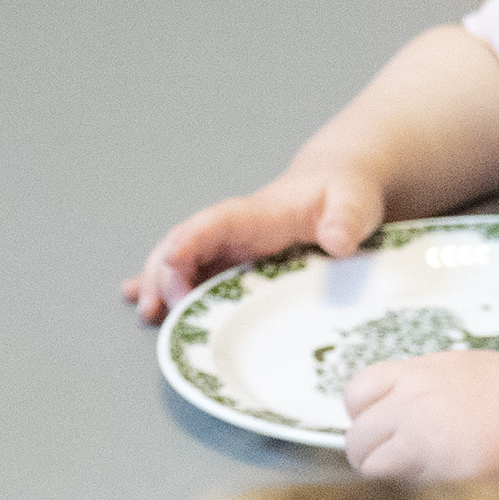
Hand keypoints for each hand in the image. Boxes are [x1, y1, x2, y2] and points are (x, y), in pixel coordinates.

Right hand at [127, 163, 377, 321]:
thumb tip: (338, 240)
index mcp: (256, 214)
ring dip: (158, 285)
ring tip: (146, 312)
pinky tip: (146, 308)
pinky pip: (193, 275)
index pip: (214, 224)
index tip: (172, 262)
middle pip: (185, 245)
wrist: (338, 187)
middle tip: (159, 307)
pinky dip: (167, 290)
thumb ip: (345, 219)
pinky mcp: (233, 264)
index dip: (190, 242)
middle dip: (165, 273)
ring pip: (181, 262)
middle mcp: (233, 230)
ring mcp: (229, 248)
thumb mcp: (353, 201)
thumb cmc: (343, 194)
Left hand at [335, 346, 498, 487]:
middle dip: (369, 454)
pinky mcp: (435, 466)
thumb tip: (403, 408)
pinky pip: (391, 486)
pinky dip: (399, 495)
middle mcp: (415, 396)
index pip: (357, 390)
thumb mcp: (474, 372)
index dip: (363, 416)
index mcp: (423, 370)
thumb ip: (433, 387)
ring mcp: (422, 431)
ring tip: (409, 486)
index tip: (382, 430)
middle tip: (393, 468)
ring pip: (367, 463)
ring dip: (382, 478)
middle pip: (357, 433)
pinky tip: (426, 495)